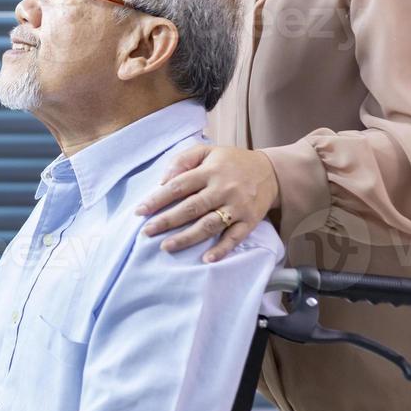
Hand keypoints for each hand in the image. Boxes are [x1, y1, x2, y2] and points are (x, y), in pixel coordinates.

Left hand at [134, 145, 279, 261]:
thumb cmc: (231, 162)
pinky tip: (206, 259)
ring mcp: (238, 206)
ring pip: (209, 225)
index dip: (158, 199)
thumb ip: (183, 160)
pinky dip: (221, 249)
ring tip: (166, 246)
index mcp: (210, 171)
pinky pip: (235, 238)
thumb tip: (163, 180)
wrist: (271, 171)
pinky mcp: (250, 221)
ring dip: (187, 238)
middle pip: (191, 207)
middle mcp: (223, 189)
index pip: (179, 186)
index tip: (140, 211)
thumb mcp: (207, 151)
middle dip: (167, 221)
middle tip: (147, 232)